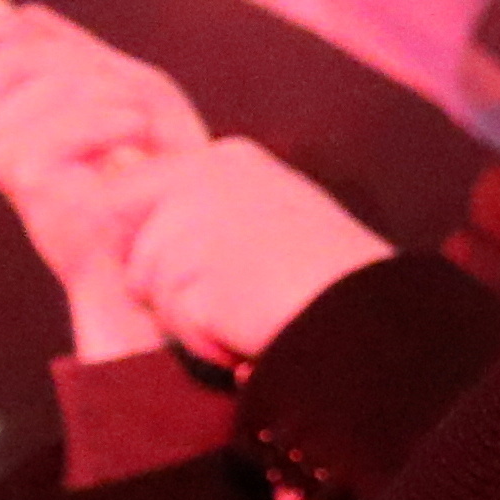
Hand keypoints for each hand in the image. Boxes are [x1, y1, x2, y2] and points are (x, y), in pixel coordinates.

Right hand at [0, 7, 203, 360]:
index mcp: (21, 112)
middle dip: (84, 62)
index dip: (6, 33)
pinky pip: (42, 141)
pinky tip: (135, 134)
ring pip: (32, 91)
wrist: (183, 240)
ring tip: (142, 124)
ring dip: (103, 93)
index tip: (63, 40)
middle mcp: (6, 144)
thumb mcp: (121, 91)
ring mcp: (18, 173)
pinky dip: (100, 123)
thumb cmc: (159, 168)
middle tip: (135, 97)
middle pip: (15, 62)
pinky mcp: (38, 199)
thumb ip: (65, 53)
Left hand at [122, 135, 395, 368]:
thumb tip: (135, 203)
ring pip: (149, 287)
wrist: (370, 312)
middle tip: (239, 293)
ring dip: (190, 315)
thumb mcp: (273, 212)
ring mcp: (194, 224)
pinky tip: (250, 328)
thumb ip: (211, 204)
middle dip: (172, 285)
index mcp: (226, 159)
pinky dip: (206, 340)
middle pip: (137, 247)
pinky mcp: (192, 273)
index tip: (206, 268)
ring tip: (250, 310)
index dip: (151, 240)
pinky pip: (173, 321)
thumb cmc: (332, 273)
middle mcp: (203, 178)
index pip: (129, 191)